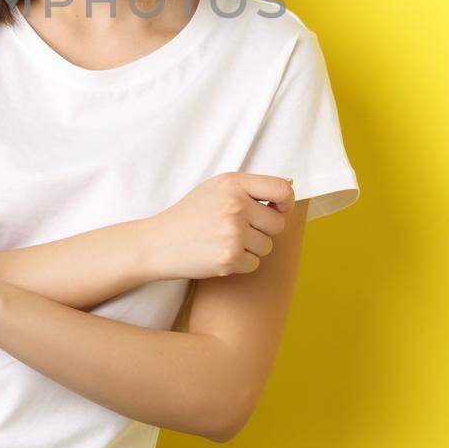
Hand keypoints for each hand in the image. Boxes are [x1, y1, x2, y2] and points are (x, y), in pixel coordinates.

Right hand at [143, 173, 295, 279]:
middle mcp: (235, 205)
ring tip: (225, 242)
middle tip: (239, 230)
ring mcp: (233, 232)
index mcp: (233, 183)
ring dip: (252, 249)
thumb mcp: (215, 189)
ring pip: (267, 246)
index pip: (282, 189)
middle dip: (264, 230)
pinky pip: (255, 264)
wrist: (158, 243)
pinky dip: (241, 264)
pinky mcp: (229, 258)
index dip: (286, 202)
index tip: (279, 209)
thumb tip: (290, 186)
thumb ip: (249, 187)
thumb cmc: (189, 215)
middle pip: (278, 223)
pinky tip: (219, 255)